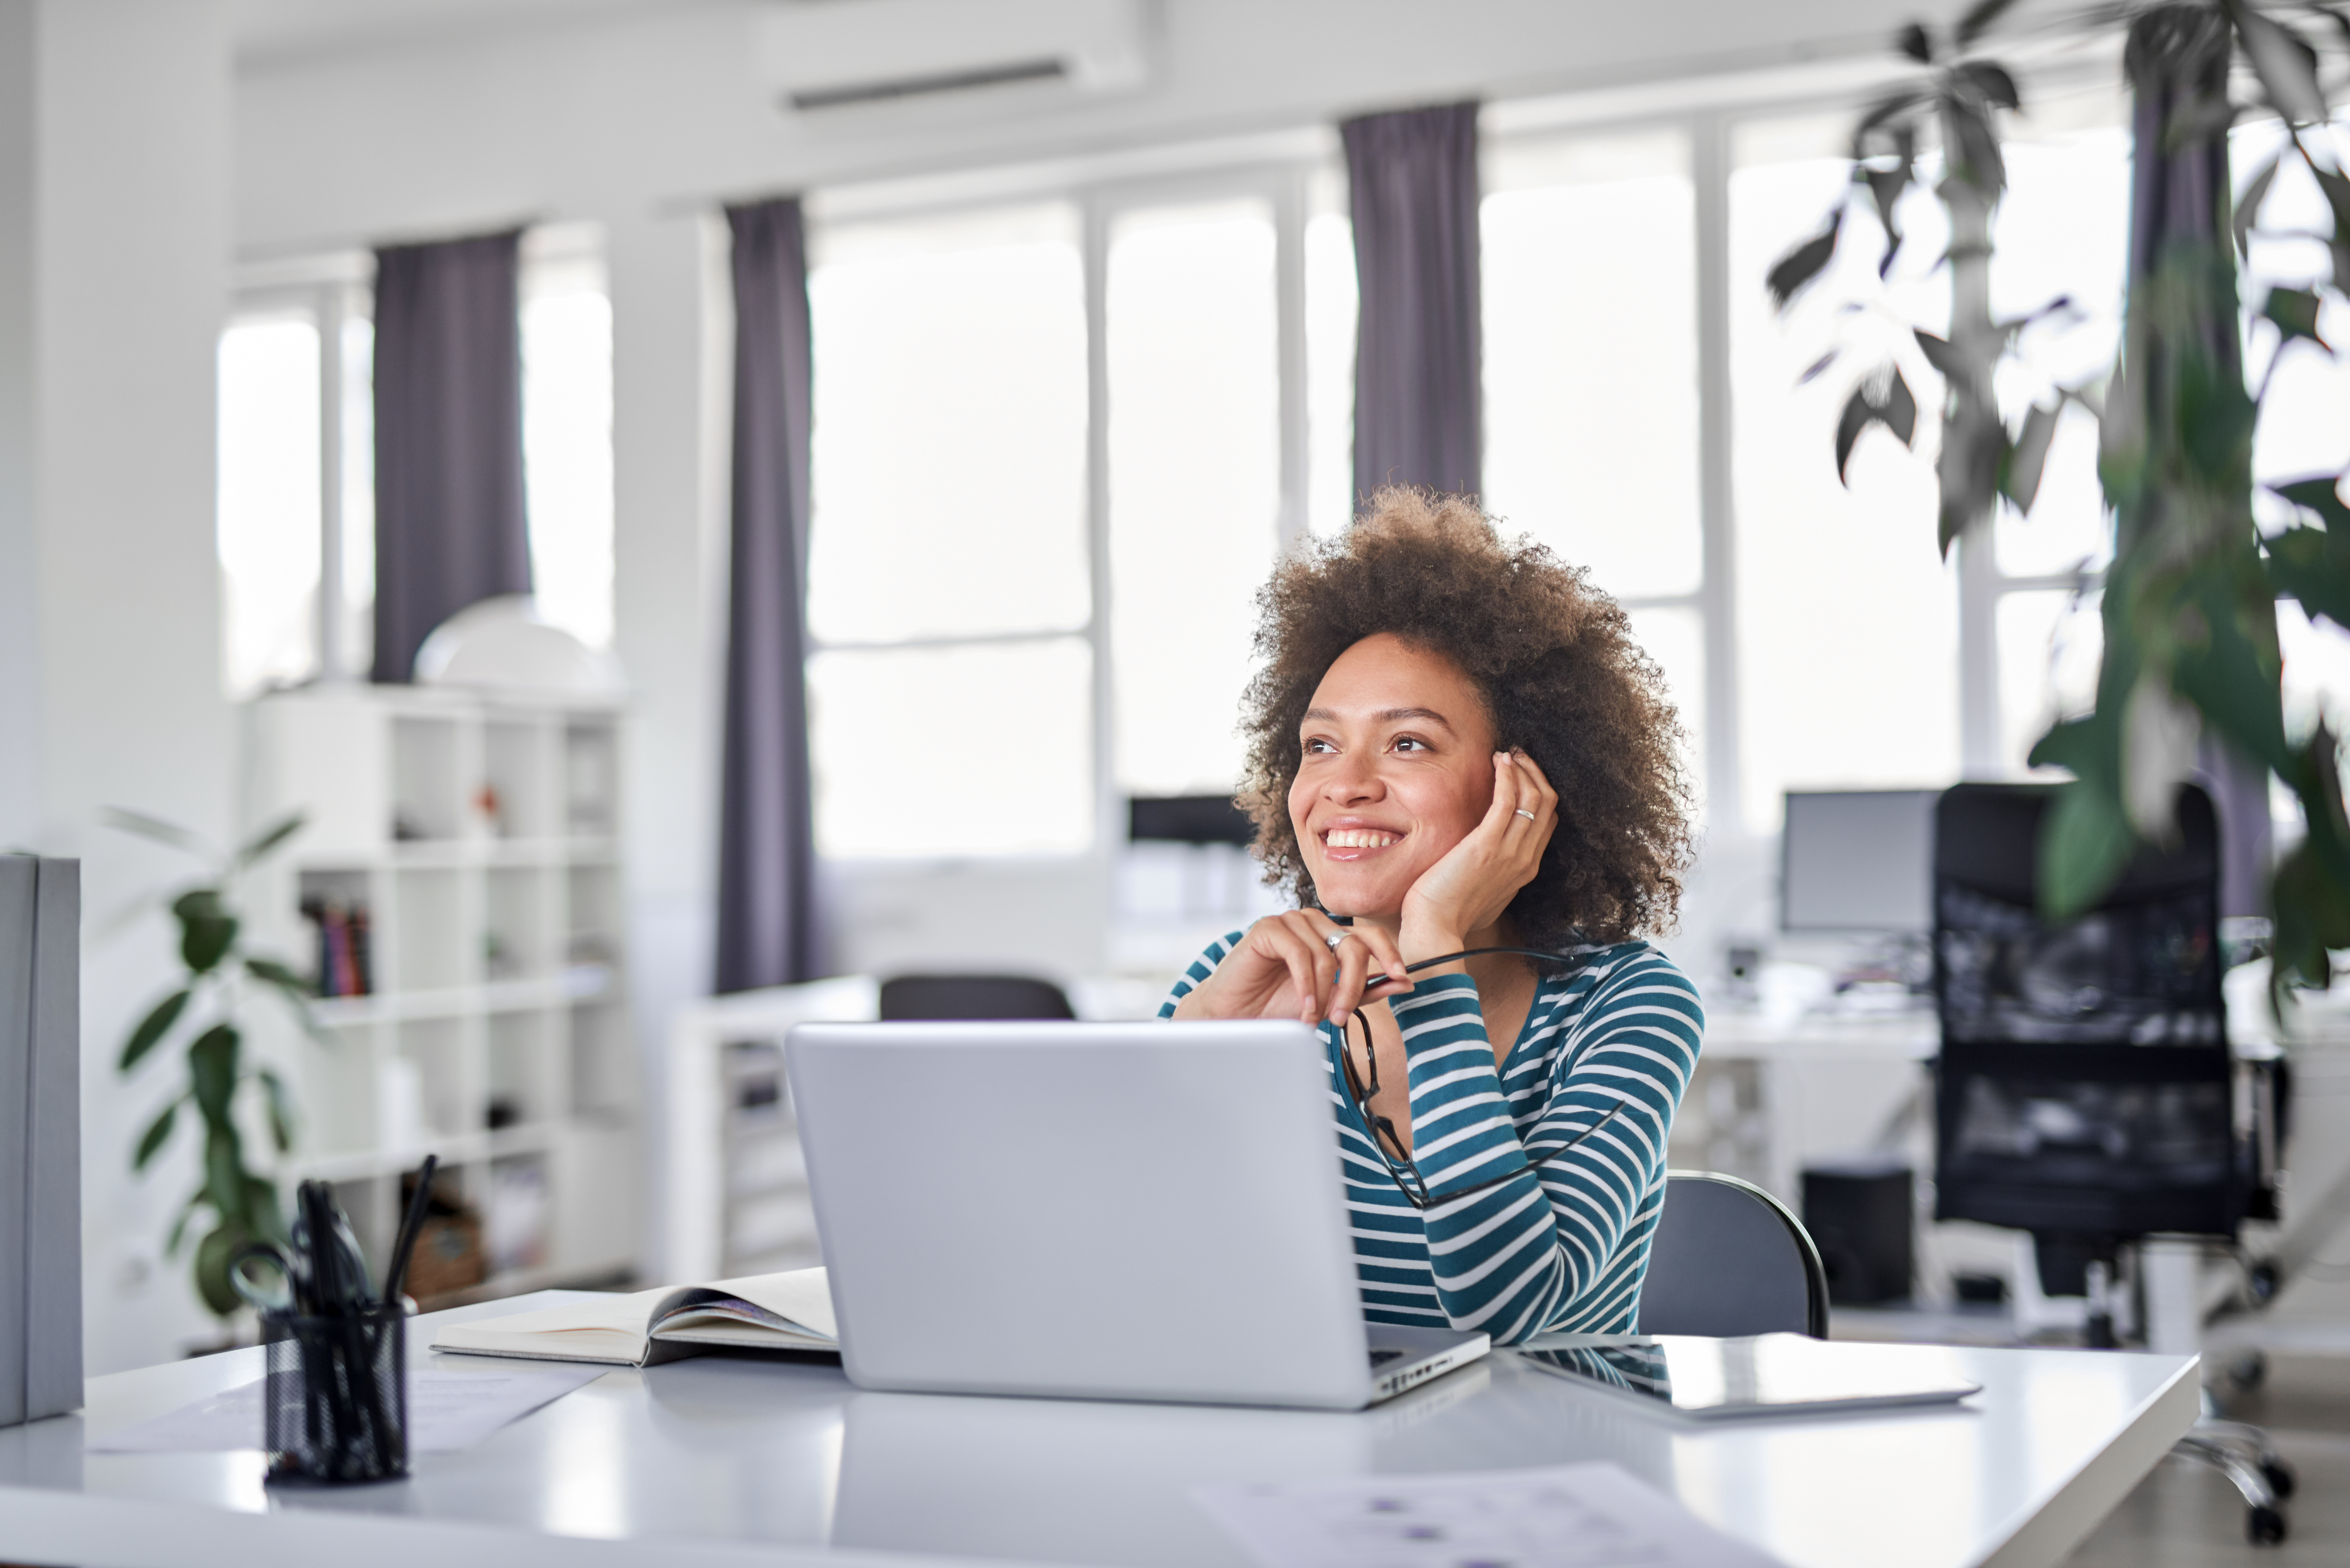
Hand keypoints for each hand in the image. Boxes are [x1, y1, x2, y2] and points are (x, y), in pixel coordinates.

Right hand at [1169, 909, 1413, 1029]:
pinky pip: (1300, 953)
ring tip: (1313, 1018)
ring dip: (1325, 993)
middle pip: (1354, 946)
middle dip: (1353, 986)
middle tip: (1341, 1018)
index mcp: (1331, 935)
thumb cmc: (1280, 1006)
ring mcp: (1291, 921)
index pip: (1370, 935)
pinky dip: (1306, 985)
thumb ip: (1365, 990)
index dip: (1389, 954)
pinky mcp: (1268, 927)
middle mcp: (1314, 922)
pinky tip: (1303, 1007)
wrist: (1235, 1014)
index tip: (1402, 977)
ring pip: (1328, 953)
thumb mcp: (1331, 1001)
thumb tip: (1405, 982)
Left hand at [1399, 749, 1558, 964]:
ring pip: (1534, 798)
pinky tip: (1499, 762)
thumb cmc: (1450, 913)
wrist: (1435, 928)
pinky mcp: (1487, 845)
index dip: (1539, 792)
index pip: (1546, 821)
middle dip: (1535, 774)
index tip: (1522, 773)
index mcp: (1525, 869)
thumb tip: (1485, 862)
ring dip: (1523, 770)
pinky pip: (1507, 801)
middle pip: (1547, 804)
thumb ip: (1493, 874)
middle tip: (1517, 755)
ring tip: (1508, 754)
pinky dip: (1507, 776)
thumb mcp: (1482, 892)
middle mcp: (1524, 859)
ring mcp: (1509, 852)